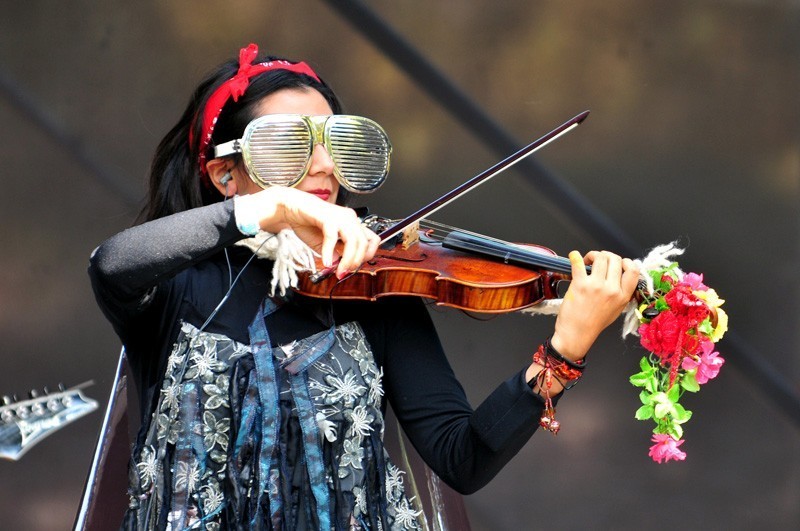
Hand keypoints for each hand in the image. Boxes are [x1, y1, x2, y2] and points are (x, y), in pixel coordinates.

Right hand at [248, 187, 379, 277]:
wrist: (290, 208)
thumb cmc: (307, 223)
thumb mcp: (324, 244)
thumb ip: (334, 253)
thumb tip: (339, 266)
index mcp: (352, 223)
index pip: (372, 240)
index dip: (367, 256)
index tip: (354, 267)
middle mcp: (350, 218)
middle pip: (364, 243)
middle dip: (356, 262)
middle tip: (343, 273)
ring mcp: (340, 217)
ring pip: (353, 241)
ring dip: (347, 259)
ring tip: (338, 270)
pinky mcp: (327, 217)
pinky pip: (332, 237)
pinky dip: (329, 252)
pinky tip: (325, 262)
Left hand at [550, 250, 639, 360]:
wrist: (576, 334)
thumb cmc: (593, 324)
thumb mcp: (616, 310)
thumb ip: (621, 293)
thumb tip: (621, 275)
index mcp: (623, 296)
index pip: (633, 270)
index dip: (626, 262)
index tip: (618, 262)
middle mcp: (612, 290)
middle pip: (615, 259)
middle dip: (606, 256)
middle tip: (598, 262)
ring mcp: (596, 286)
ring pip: (600, 257)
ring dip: (593, 256)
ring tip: (587, 262)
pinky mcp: (580, 285)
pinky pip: (578, 263)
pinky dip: (575, 256)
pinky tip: (574, 257)